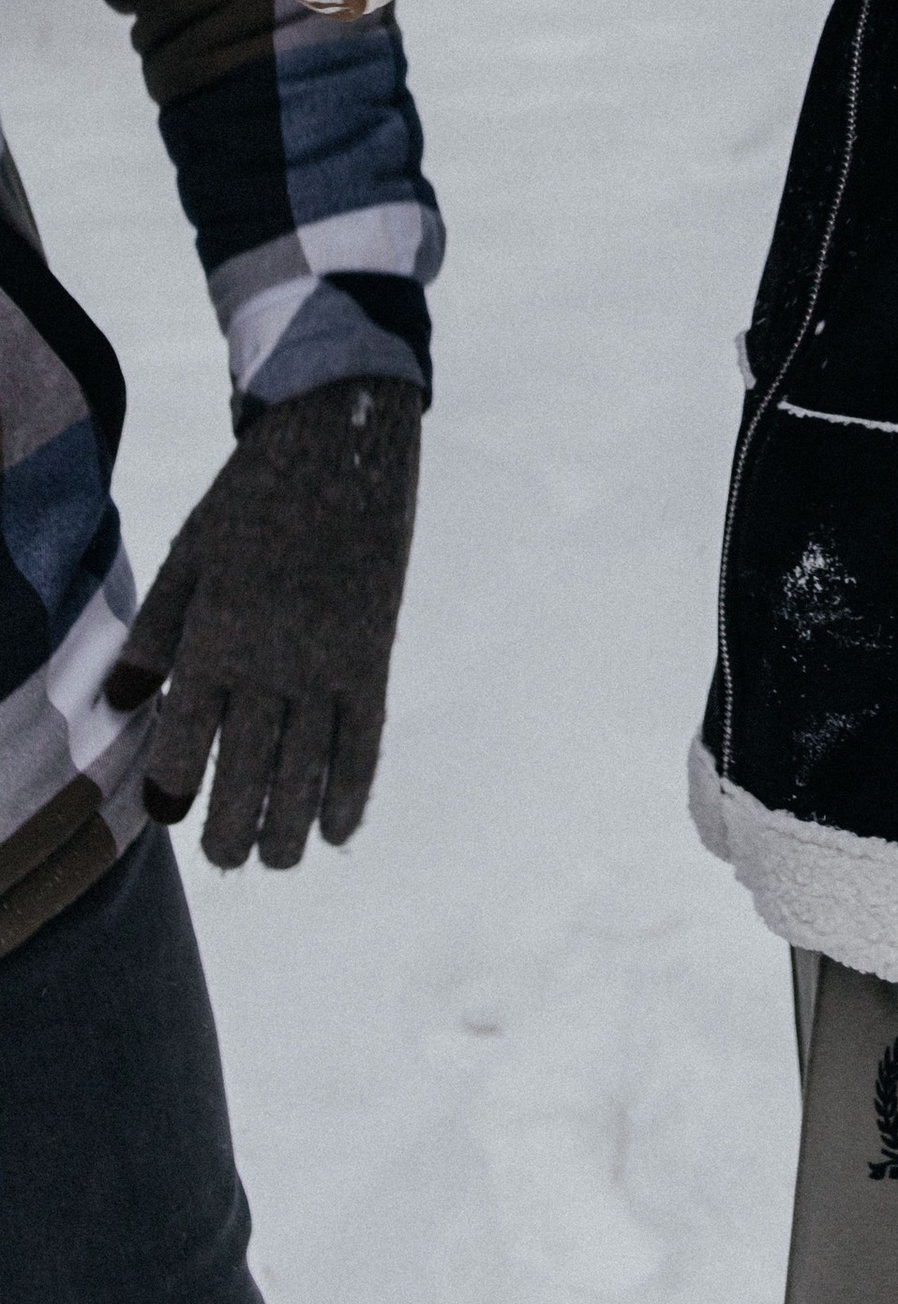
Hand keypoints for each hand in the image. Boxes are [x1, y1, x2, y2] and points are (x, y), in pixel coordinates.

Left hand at [103, 375, 421, 870]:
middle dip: (232, 833)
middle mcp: (270, 665)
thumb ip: (153, 635)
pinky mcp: (372, 657)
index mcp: (215, 638)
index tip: (171, 812)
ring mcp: (327, 666)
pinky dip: (353, 795)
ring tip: (276, 858)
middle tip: (226, 855)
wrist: (342, 446)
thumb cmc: (252, 500)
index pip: (185, 749)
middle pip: (248, 780)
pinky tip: (339, 831)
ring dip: (290, 831)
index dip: (173, 795)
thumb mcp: (188, 556)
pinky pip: (363, 744)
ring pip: (307, 778)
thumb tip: (120, 702)